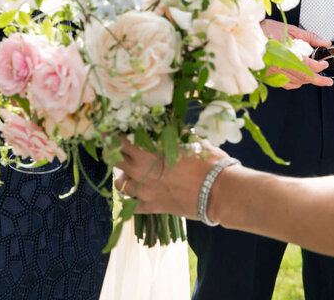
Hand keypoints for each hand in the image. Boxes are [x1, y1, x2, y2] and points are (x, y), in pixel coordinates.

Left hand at [115, 140, 229, 219]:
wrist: (219, 191)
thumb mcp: (190, 140)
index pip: (119, 140)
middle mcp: (140, 170)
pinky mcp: (152, 207)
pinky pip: (130, 206)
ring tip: (130, 173)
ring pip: (120, 183)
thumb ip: (173, 133)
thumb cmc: (208, 162)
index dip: (114, 135)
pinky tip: (136, 195)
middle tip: (118, 148)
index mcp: (147, 151)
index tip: (114, 131)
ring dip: (123, 176)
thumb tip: (167, 126)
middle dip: (114, 152)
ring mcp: (144, 191)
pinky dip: (130, 200)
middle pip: (114, 159)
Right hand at [261, 19, 333, 88]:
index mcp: (288, 53)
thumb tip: (324, 42)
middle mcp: (281, 65)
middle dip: (319, 80)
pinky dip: (295, 83)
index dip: (320, 66)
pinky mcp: (270, 75)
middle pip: (304, 77)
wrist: (248, 35)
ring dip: (307, 81)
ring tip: (315, 78)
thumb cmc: (267, 31)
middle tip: (327, 81)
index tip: (324, 63)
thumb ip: (310, 37)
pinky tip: (299, 80)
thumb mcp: (291, 30)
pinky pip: (285, 84)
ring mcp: (275, 72)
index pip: (309, 65)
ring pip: (296, 82)